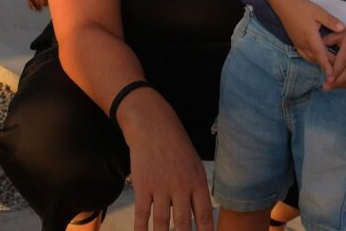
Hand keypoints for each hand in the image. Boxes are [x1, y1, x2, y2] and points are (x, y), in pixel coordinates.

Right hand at [122, 91, 213, 230]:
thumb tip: (197, 216)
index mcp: (197, 181)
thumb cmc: (175, 145)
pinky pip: (142, 213)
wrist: (152, 125)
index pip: (204, 215)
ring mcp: (160, 186)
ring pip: (162, 222)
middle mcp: (180, 186)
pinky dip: (141, 229)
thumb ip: (196, 190)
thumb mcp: (194, 164)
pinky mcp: (142, 185)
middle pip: (183, 224)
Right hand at [278, 0, 343, 79]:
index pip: (320, 54)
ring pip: (310, 58)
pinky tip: (318, 57)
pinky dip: (313, 58)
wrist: (284, 4)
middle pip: (316, 58)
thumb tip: (343, 29)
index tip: (332, 76)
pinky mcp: (295, 42)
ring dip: (320, 62)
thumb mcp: (318, 12)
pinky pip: (305, 55)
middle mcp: (303, 43)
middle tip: (339, 69)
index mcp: (310, 36)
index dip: (326, 65)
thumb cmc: (301, 7)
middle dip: (327, 65)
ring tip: (331, 64)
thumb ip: (331, 21)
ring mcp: (298, 43)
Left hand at [322, 20, 345, 88]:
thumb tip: (314, 47)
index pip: (342, 63)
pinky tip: (342, 86)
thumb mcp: (340, 32)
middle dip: (336, 82)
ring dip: (342, 85)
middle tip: (325, 87)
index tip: (327, 79)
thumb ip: (327, 40)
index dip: (334, 73)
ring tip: (331, 87)